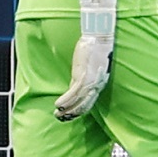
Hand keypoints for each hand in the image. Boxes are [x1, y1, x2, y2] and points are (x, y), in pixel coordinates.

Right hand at [55, 0, 115, 120]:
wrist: (100, 37)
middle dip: (73, 114)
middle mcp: (97, 84)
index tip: (70, 115)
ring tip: (57, 114)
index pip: (90, 102)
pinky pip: (73, 93)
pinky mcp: (83, 75)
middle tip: (62, 119)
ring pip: (78, 101)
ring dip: (67, 109)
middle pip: (85, 105)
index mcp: (100, 82)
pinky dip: (66, 100)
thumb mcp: (92, 64)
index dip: (80, 110)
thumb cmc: (97, 47)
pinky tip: (58, 105)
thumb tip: (76, 81)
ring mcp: (90, 81)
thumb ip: (85, 74)